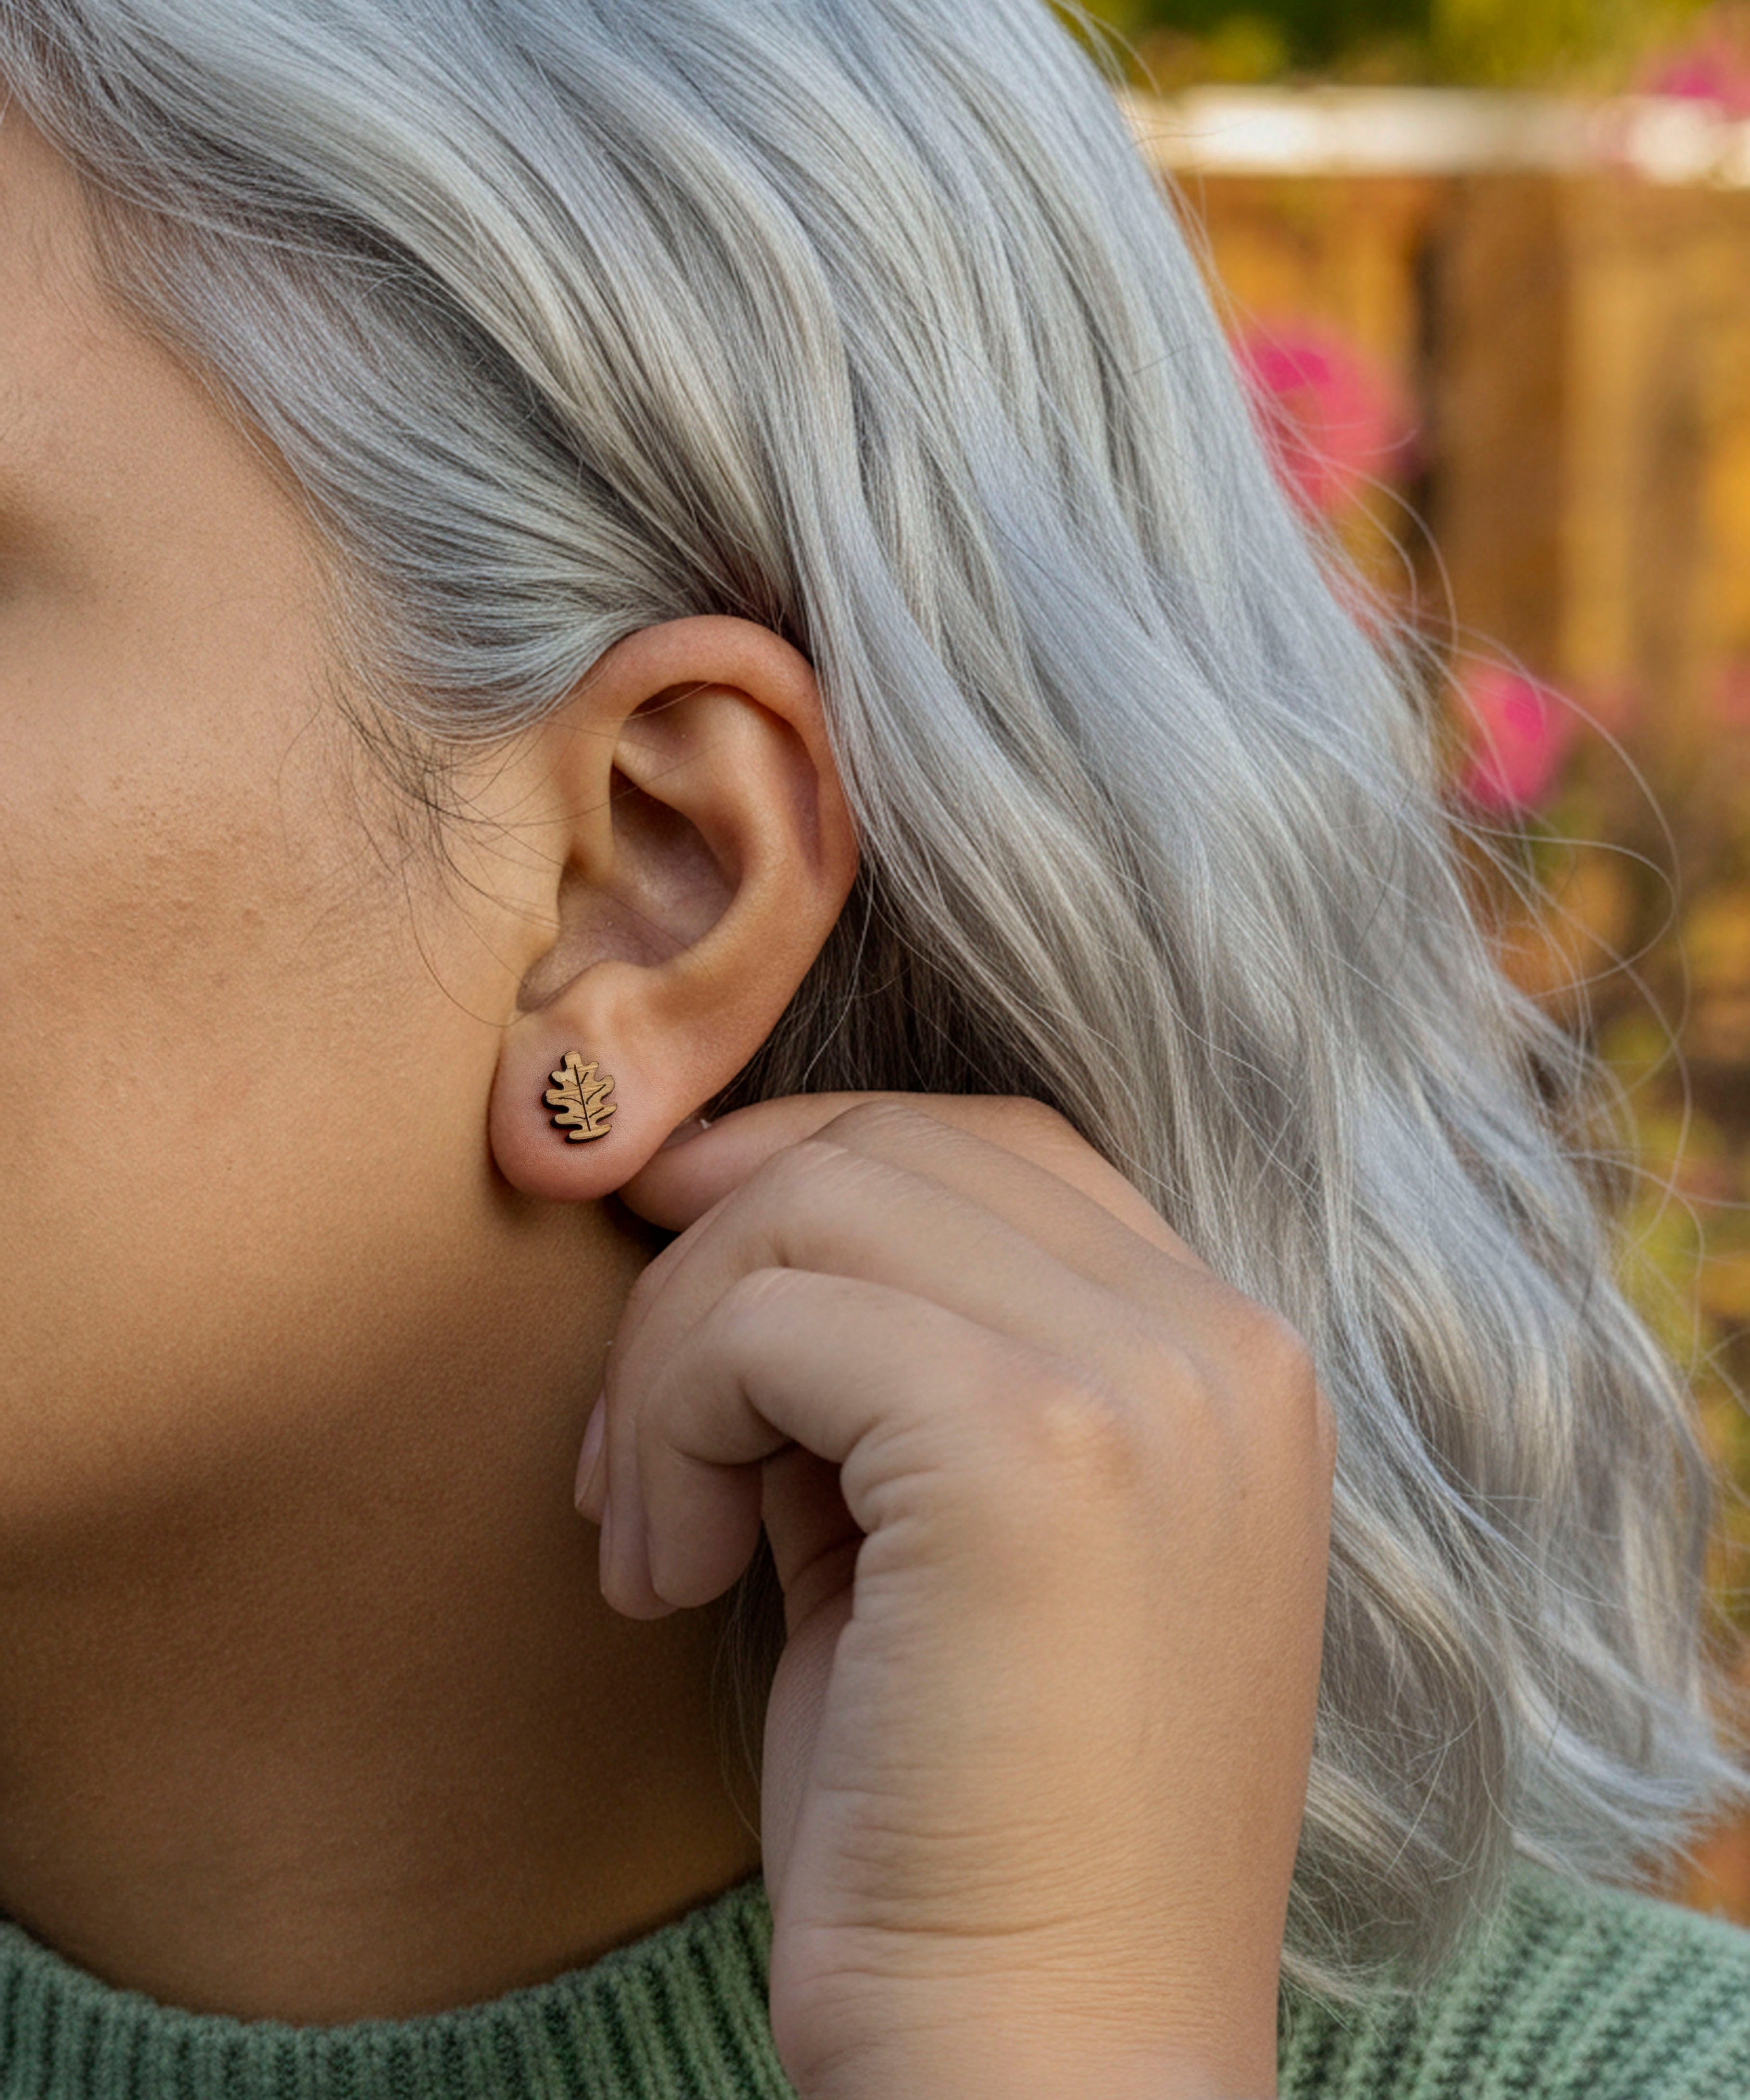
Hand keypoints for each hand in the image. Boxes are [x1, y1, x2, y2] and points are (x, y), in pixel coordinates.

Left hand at [577, 1094, 1334, 2099]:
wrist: (1049, 2074)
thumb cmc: (973, 1837)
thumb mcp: (947, 1547)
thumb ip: (888, 1370)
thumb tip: (724, 1215)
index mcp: (1224, 1364)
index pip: (992, 1149)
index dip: (812, 1178)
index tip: (686, 1291)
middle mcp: (1217, 1346)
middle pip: (890, 1152)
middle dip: (715, 1259)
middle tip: (635, 1448)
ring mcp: (1144, 1387)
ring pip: (814, 1209)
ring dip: (674, 1353)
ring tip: (649, 1533)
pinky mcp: (1031, 1451)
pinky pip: (774, 1320)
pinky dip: (673, 1420)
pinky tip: (669, 1580)